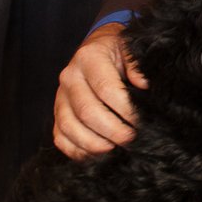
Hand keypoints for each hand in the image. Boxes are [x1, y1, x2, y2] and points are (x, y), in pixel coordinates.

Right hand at [53, 21, 149, 160]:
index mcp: (89, 57)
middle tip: (131, 139)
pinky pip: (60, 136)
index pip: (105, 88)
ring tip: (114, 149)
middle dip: (112, 130)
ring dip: (93, 144)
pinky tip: (95, 155)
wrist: (96, 47)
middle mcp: (70, 77)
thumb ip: (137, 66)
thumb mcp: (129, 50)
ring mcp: (60, 96)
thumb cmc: (117, 52)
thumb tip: (144, 85)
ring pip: (69, 126)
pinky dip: (75, 150)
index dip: (124, 109)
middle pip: (87, 111)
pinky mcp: (57, 113)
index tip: (140, 122)